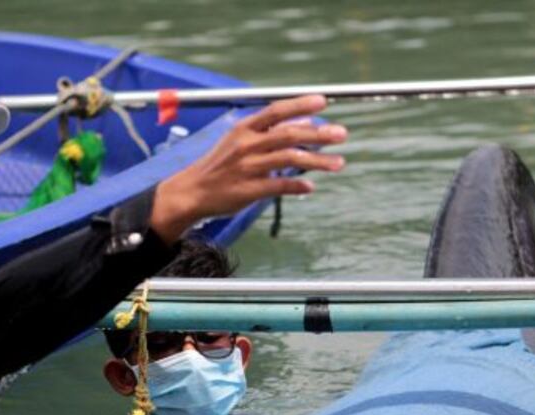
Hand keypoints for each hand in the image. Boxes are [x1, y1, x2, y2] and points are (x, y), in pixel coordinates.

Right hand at [149, 94, 346, 242]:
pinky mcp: (248, 190)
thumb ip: (271, 133)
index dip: (300, 105)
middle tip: (341, 134)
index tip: (322, 102)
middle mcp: (246, 145)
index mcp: (244, 129)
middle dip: (318, 134)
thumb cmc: (220, 166)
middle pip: (288, 135)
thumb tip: (305, 125)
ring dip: (317, 161)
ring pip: (289, 160)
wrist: (192, 192)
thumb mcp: (240, 142)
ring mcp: (248, 168)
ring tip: (338, 163)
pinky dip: (297, 186)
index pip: (276, 111)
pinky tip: (310, 187)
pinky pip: (279, 186)